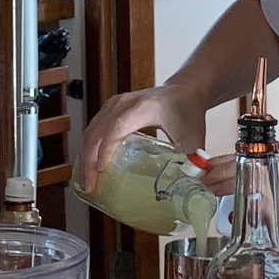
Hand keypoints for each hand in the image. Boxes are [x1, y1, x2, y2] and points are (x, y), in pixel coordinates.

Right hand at [77, 85, 202, 187]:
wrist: (185, 90)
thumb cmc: (187, 111)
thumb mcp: (192, 138)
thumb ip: (190, 163)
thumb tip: (186, 188)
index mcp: (144, 108)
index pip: (118, 128)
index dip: (106, 149)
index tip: (101, 170)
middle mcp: (124, 103)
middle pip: (97, 131)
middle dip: (89, 160)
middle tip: (89, 185)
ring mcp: (115, 104)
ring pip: (91, 130)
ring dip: (85, 156)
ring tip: (87, 181)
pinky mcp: (111, 108)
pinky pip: (94, 128)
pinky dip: (89, 147)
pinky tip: (90, 165)